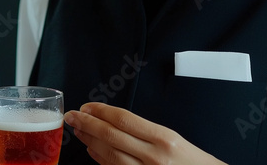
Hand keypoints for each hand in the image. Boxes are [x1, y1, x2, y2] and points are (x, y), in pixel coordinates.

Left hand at [64, 103, 225, 164]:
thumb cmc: (194, 163)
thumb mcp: (174, 140)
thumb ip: (146, 131)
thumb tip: (114, 121)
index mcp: (164, 138)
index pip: (124, 120)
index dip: (101, 111)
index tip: (86, 106)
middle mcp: (154, 156)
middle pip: (112, 136)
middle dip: (87, 124)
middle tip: (72, 116)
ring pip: (109, 154)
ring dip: (89, 141)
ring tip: (78, 130)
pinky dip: (100, 158)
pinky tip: (91, 149)